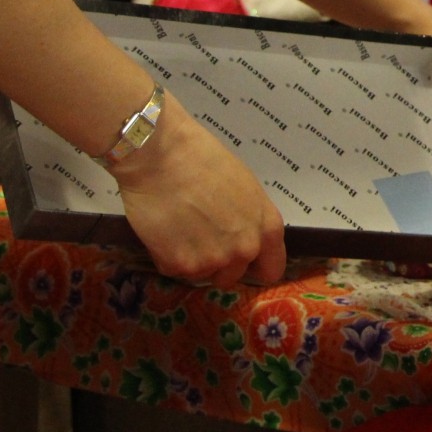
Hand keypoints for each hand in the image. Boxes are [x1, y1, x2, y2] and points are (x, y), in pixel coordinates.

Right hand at [108, 94, 286, 287]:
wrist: (160, 156)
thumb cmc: (203, 159)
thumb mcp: (245, 186)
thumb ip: (252, 219)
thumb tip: (246, 236)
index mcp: (267, 228)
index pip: (271, 270)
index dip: (255, 266)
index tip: (242, 260)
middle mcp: (245, 249)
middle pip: (232, 276)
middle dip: (218, 261)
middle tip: (200, 232)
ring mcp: (213, 260)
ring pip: (202, 274)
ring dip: (192, 258)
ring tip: (180, 226)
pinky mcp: (180, 265)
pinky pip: (175, 270)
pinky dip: (167, 255)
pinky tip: (164, 229)